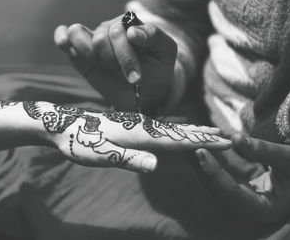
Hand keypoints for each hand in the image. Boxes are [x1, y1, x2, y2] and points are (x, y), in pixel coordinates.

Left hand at [24, 101, 230, 172]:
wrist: (62, 124)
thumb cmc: (79, 142)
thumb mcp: (100, 154)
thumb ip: (128, 158)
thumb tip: (156, 165)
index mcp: (139, 134)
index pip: (177, 140)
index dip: (201, 142)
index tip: (225, 142)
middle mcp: (141, 126)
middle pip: (179, 131)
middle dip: (204, 135)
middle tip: (228, 136)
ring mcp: (136, 124)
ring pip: (171, 127)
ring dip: (193, 130)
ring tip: (210, 131)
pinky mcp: (130, 124)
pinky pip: (159, 127)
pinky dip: (175, 128)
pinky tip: (178, 127)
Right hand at [54, 15, 176, 114]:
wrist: (144, 93)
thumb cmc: (156, 70)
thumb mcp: (165, 53)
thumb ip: (154, 36)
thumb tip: (132, 32)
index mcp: (129, 24)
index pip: (120, 31)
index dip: (125, 55)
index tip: (136, 77)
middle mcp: (109, 29)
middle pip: (100, 37)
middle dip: (112, 61)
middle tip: (128, 78)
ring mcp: (92, 40)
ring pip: (78, 33)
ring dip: (90, 54)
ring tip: (101, 66)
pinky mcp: (79, 54)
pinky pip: (63, 36)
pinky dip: (62, 38)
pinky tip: (65, 45)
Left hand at [196, 133, 289, 224]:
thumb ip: (265, 151)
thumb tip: (235, 138)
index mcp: (263, 209)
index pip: (232, 194)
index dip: (214, 174)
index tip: (201, 153)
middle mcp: (248, 207)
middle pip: (217, 190)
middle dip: (200, 167)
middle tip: (188, 144)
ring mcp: (240, 198)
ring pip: (213, 183)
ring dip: (199, 163)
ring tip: (188, 141)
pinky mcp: (237, 187)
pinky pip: (218, 175)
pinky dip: (209, 160)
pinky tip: (200, 143)